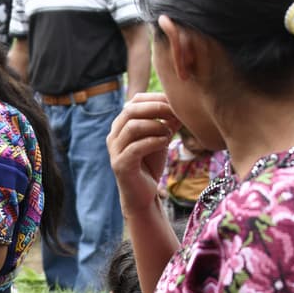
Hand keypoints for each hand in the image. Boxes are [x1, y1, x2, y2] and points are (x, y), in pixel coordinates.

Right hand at [106, 92, 179, 213]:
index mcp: (121, 125)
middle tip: (174, 113)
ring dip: (156, 126)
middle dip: (156, 108)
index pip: (134, 101)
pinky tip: (166, 142)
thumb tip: (180, 105)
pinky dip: (153, 141)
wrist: (143, 194)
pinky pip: (136, 147)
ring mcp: (115, 150)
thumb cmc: (150, 164)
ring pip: (132, 126)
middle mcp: (114, 135)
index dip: (155, 98)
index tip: (174, 102)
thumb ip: (167, 122)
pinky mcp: (120, 165)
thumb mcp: (161, 138)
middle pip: (130, 110)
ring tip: (170, 132)